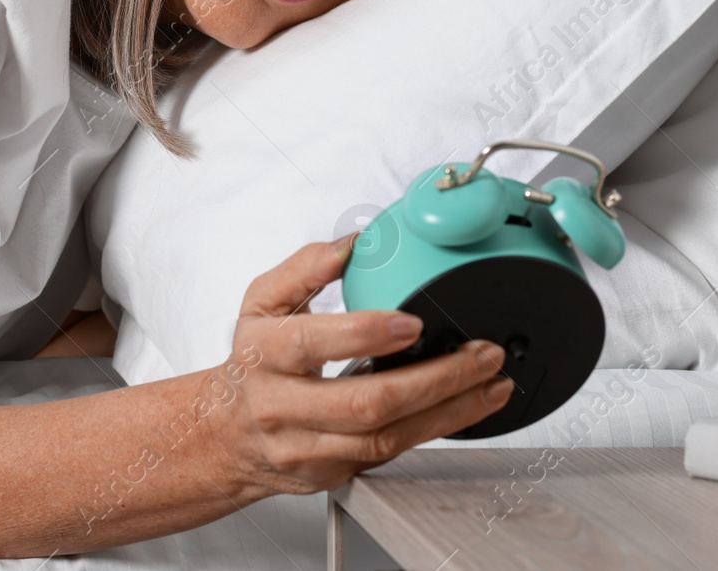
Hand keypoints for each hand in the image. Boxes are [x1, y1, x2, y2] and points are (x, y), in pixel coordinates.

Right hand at [205, 235, 512, 496]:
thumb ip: (304, 268)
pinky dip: (434, 430)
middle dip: (435, 380)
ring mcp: (308, 448)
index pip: (314, 343)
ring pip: (386, 438)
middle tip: (480, 355)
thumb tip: (350, 244)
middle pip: (366, 403)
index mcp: (265, 354)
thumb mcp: (262, 303)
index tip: (414, 322)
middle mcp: (283, 407)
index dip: (366, 334)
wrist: (228, 433)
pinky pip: (391, 454)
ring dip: (449, 412)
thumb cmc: (254, 362)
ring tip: (489, 383)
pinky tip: (463, 407)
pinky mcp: (332, 474)